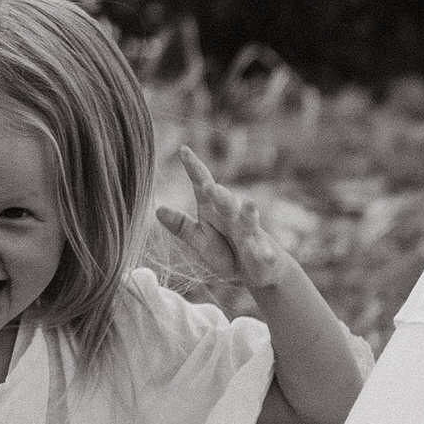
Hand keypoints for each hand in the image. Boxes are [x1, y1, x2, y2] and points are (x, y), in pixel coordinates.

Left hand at [155, 143, 289, 291]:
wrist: (257, 273)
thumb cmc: (226, 252)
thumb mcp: (200, 240)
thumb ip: (182, 226)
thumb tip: (158, 209)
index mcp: (214, 212)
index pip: (203, 187)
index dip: (194, 169)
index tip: (183, 150)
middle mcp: (233, 218)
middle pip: (226, 203)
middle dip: (219, 194)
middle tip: (208, 185)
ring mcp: (251, 235)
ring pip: (250, 222)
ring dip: (249, 213)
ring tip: (250, 204)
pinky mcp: (264, 254)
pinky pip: (264, 254)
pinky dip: (265, 254)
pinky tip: (266, 255)